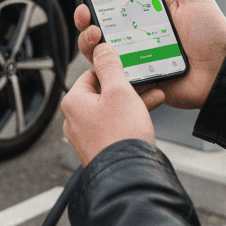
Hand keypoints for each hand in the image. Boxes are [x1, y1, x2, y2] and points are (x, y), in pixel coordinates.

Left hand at [61, 42, 164, 165]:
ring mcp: (86, 136)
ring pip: (109, 110)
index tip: (127, 67)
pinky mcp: (99, 148)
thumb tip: (101, 48)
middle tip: (143, 83)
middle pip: (101, 92)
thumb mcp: (119, 91)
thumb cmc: (120, 136)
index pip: (90, 74)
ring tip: (152, 97)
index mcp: (73, 102)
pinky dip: (128, 119)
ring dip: (131, 102)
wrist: (128, 176)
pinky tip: (146, 116)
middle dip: (126, 87)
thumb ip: (110, 66)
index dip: (111, 69)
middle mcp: (74, 120)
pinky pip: (113, 126)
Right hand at [73, 0, 225, 110]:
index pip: (116, 3)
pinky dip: (104, 66)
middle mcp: (137, 35)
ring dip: (89, 41)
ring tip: (96, 34)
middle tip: (86, 12)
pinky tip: (107, 57)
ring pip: (100, 51)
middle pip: (100, 27)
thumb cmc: (213, 36)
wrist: (223, 71)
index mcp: (148, 14)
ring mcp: (135, 58)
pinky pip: (114, 74)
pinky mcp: (137, 78)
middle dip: (85, 18)